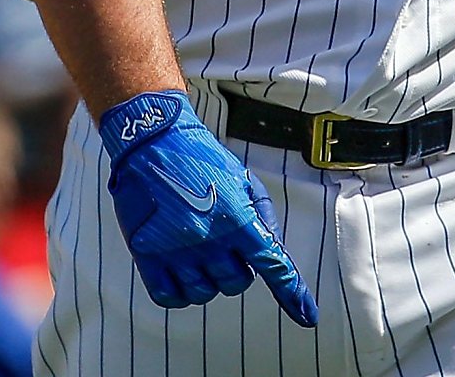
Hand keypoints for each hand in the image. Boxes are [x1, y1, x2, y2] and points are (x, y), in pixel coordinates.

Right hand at [98, 90, 317, 325]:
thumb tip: (273, 252)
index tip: (307, 315)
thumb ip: (263, 217)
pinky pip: (170, 296)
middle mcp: (209, 238)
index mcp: (238, 218)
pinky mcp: (147, 254)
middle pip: (237, 284)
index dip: (293, 295)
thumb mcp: (244, 179)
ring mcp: (176, 249)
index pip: (274, 266)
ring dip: (207, 278)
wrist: (153, 139)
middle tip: (221, 241)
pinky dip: (179, 290)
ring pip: (204, 294)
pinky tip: (178, 267)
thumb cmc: (201, 158)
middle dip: (235, 267)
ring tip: (197, 248)